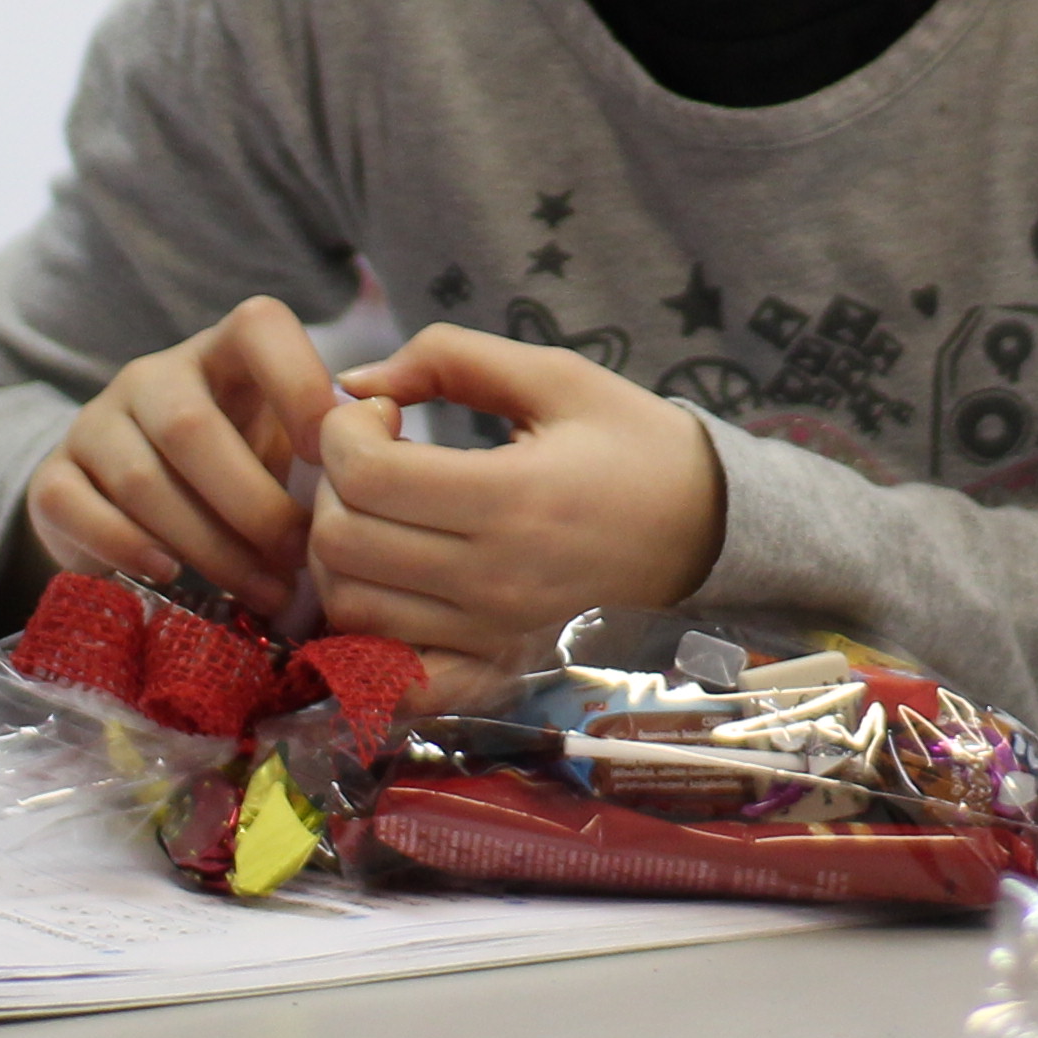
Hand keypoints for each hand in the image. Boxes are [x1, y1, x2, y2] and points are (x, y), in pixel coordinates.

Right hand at [24, 296, 332, 618]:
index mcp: (225, 351)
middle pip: (193, 427)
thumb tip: (391, 445)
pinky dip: (128, 548)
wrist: (129, 504)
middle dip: (254, 506)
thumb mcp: (286, 447)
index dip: (300, 382)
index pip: (260, 326)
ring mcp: (96, 422)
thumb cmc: (238, 471)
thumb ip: (333, 446)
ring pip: (143, 480)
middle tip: (297, 565)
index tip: (330, 453)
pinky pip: (79, 508)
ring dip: (209, 546)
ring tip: (260, 594)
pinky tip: (171, 576)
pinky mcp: (54, 476)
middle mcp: (154, 375)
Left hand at [301, 324, 726, 662]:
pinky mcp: (493, 664)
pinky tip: (385, 585)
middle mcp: (496, 579)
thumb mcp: (554, 377)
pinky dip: (365, 639)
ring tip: (383, 513)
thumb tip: (356, 378)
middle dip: (332, 486)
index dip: (343, 431)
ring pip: (350, 608)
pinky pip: (393, 678)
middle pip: (343, 542)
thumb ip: (450, 358)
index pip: (366, 476)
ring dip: (341, 552)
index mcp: (513, 498)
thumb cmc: (630, 442)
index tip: (380, 411)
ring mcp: (492, 632)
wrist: (705, 529)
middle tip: (374, 457)